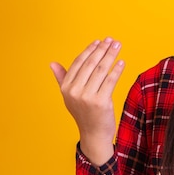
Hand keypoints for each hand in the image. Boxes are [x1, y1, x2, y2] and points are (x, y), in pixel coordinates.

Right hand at [50, 38, 124, 164]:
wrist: (93, 134)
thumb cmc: (84, 113)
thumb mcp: (69, 96)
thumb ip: (62, 78)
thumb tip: (52, 63)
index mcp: (66, 88)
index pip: (78, 63)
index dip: (89, 50)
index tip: (99, 41)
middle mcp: (74, 91)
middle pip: (91, 64)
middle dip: (102, 49)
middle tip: (112, 40)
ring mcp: (87, 97)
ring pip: (101, 70)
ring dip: (111, 55)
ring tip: (117, 46)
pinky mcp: (101, 102)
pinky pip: (110, 81)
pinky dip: (117, 70)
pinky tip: (121, 62)